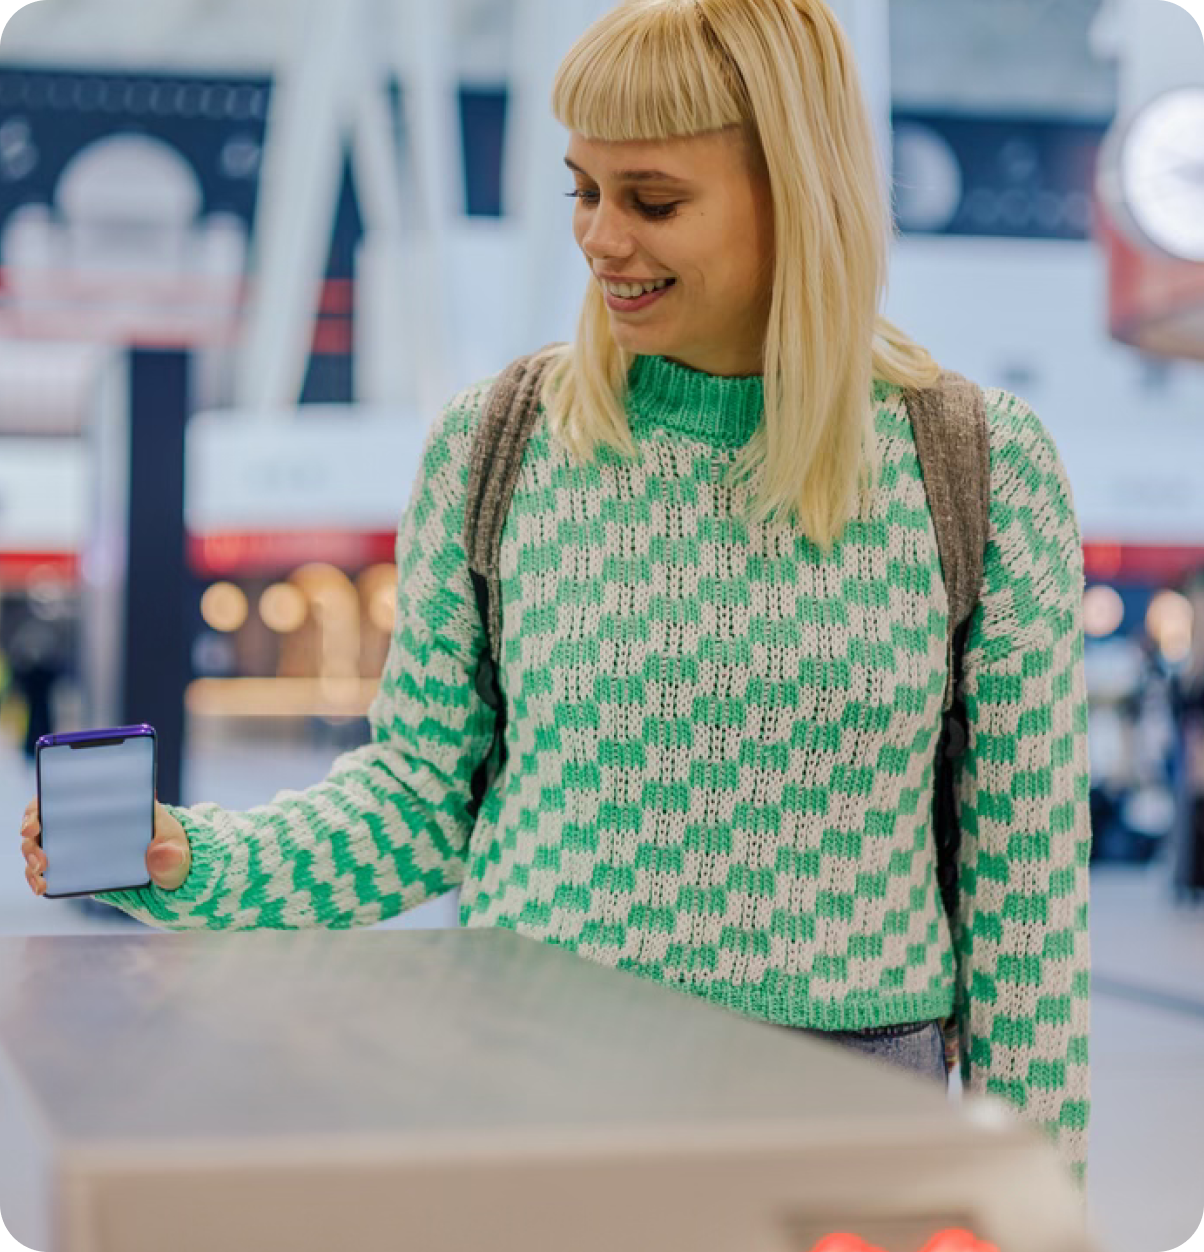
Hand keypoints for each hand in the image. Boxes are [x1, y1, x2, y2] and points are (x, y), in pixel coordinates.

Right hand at [19, 797, 191, 894]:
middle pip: (48, 811)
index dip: (50, 794)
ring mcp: (76, 839)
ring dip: (32, 850)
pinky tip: (41, 885)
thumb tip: (163, 854)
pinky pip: (46, 865)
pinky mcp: (72, 861)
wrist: (167, 869)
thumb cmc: (171, 848)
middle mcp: (86, 816)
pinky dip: (37, 874)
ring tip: (41, 868)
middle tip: (32, 835)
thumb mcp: (177, 848)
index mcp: (111, 800)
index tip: (40, 813)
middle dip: (32, 822)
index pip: (73, 787)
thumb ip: (173, 854)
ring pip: (41, 839)